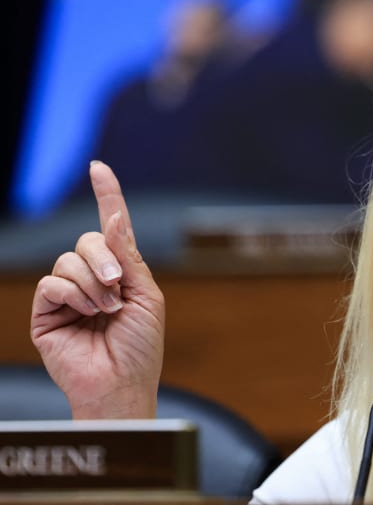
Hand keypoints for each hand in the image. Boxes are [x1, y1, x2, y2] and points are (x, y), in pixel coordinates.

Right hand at [31, 161, 164, 418]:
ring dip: (92, 284)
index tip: (99, 168)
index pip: (111, 227)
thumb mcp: (146, 296)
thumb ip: (127, 257)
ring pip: (67, 260)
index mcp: (122, 272)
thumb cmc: (140, 347)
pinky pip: (51, 282)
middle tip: (117, 288)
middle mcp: (94, 278)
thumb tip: (113, 218)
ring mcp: (68, 294)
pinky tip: (85, 315)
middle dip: (104, 260)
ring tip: (105, 312)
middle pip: (86, 240)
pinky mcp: (46, 311)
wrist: (121, 384)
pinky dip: (72, 295)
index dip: (107, 195)